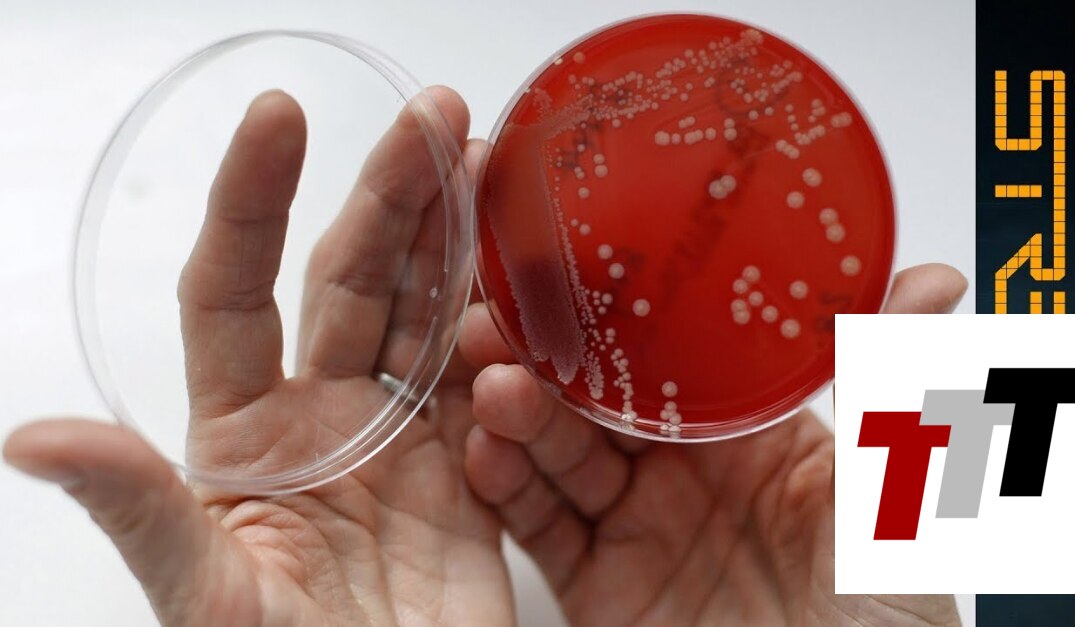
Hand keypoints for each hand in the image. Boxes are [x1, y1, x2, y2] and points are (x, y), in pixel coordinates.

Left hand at [5, 88, 512, 625]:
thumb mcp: (206, 600)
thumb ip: (141, 511)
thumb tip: (36, 438)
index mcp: (242, 436)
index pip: (234, 291)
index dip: (253, 202)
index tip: (280, 121)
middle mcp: (320, 420)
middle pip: (349, 280)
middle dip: (388, 192)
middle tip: (433, 117)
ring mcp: (398, 439)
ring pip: (422, 311)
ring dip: (450, 234)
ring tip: (482, 156)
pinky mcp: (466, 469)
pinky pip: (486, 375)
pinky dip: (505, 323)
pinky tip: (523, 268)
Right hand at [460, 264, 967, 625]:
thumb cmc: (887, 612)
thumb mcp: (895, 486)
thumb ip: (895, 380)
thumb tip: (937, 280)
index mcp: (751, 431)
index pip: (670, 354)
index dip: (619, 314)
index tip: (571, 267)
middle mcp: (685, 472)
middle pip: (600, 398)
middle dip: (547, 355)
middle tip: (500, 318)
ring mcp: (639, 528)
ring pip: (562, 457)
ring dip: (519, 416)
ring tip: (493, 385)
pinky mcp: (599, 587)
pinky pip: (544, 531)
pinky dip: (510, 494)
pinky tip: (488, 455)